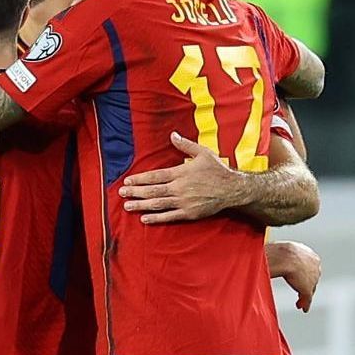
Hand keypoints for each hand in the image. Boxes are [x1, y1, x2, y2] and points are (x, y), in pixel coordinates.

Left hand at [119, 134, 250, 223]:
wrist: (233, 189)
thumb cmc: (217, 170)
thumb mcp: (203, 153)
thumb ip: (186, 145)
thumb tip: (172, 135)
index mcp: (181, 172)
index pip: (155, 176)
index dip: (140, 179)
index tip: (128, 181)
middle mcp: (180, 188)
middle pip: (153, 190)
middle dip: (135, 192)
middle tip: (121, 194)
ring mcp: (184, 202)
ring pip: (158, 204)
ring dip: (141, 205)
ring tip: (127, 206)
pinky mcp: (189, 213)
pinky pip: (169, 217)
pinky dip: (156, 218)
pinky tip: (144, 219)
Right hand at [267, 240, 320, 310]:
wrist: (285, 257)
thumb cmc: (279, 252)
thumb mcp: (282, 252)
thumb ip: (281, 257)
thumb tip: (270, 257)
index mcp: (309, 254)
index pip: (308, 267)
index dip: (303, 274)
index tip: (298, 279)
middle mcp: (314, 265)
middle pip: (311, 278)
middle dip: (305, 285)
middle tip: (300, 292)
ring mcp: (313, 278)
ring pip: (310, 288)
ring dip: (304, 296)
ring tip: (299, 303)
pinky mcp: (309, 288)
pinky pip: (308, 298)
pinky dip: (305, 303)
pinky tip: (302, 308)